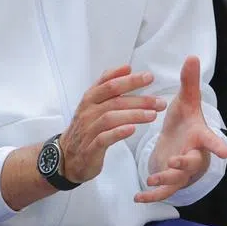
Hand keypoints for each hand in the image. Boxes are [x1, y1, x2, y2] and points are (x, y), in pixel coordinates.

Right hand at [58, 65, 163, 182]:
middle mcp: (88, 111)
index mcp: (90, 98)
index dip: (129, 80)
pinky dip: (118, 133)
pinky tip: (132, 130)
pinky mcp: (90, 148)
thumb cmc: (86, 127)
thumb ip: (107, 85)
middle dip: (139, 99)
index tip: (149, 77)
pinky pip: (104, 138)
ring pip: (110, 118)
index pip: (109, 84)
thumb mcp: (93, 103)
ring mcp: (88, 130)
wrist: (67, 157)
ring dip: (133, 115)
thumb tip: (127, 68)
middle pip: (114, 100)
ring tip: (152, 115)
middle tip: (159, 101)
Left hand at [135, 57, 226, 203]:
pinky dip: (151, 196)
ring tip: (151, 180)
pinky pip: (164, 192)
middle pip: (193, 163)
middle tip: (175, 160)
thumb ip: (189, 81)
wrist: (179, 143)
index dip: (217, 145)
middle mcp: (194, 156)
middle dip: (185, 163)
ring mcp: (183, 172)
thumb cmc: (184, 121)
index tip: (226, 152)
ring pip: (177, 181)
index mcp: (199, 136)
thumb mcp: (185, 101)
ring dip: (165, 181)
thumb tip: (193, 56)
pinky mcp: (170, 182)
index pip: (210, 140)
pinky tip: (137, 198)